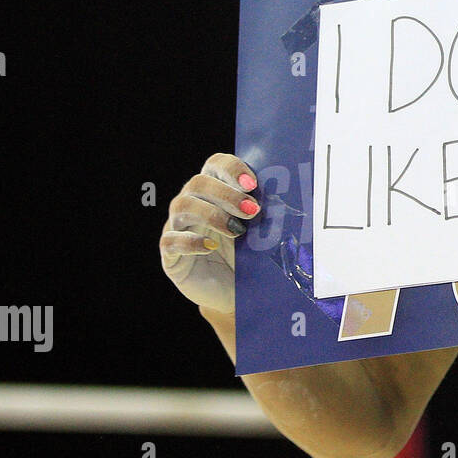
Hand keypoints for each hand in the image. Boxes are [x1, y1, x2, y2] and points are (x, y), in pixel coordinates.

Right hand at [158, 153, 260, 313]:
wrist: (233, 293)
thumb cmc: (247, 256)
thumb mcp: (259, 233)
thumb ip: (265, 214)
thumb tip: (287, 198)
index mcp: (215, 191)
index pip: (215, 164)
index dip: (232, 168)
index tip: (252, 183)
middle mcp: (193, 203)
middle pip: (198, 182)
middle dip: (227, 194)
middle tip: (252, 210)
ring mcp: (177, 227)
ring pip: (181, 205)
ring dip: (212, 214)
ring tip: (237, 230)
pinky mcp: (170, 254)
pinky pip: (171, 240)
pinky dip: (191, 241)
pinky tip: (211, 247)